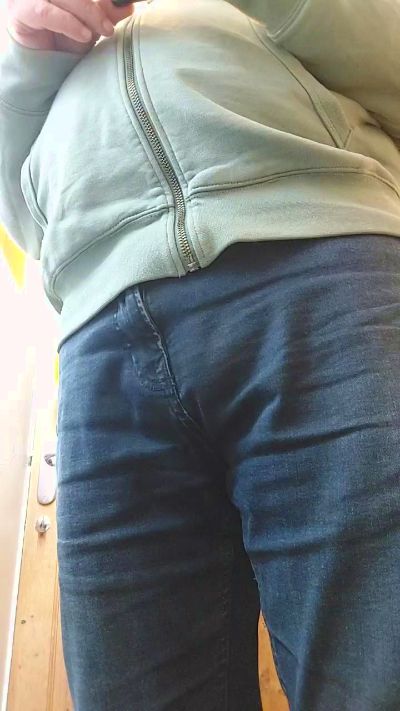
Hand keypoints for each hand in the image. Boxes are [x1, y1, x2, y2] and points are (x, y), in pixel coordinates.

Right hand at [6, 0, 135, 53]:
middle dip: (95, 8)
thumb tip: (128, 6)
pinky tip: (83, 35)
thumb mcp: (90, 27)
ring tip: (101, 31)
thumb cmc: (63, 42)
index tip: (122, 6)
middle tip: (110, 26)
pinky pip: (46, 12)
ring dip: (86, 14)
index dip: (100, 0)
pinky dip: (68, 23)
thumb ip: (106, 15)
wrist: (39, 64)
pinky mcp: (21, 11)